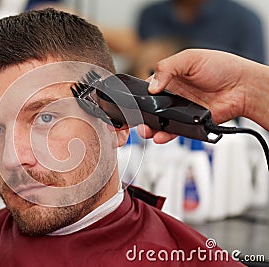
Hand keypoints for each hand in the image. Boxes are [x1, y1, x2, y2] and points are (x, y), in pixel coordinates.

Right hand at [138, 49, 267, 142]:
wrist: (243, 87)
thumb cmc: (222, 67)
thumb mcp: (190, 58)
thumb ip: (167, 68)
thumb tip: (151, 86)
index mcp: (169, 78)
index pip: (147, 88)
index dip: (140, 96)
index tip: (135, 102)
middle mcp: (173, 95)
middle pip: (150, 108)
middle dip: (141, 116)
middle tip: (138, 120)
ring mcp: (181, 110)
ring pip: (159, 122)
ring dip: (150, 128)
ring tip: (146, 130)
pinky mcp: (190, 123)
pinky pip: (174, 131)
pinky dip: (165, 135)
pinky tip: (160, 135)